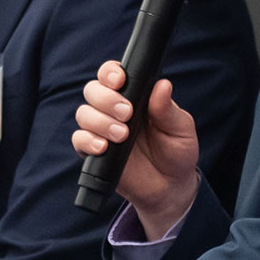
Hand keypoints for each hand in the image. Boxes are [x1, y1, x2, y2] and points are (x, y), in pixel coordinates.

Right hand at [72, 60, 200, 236]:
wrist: (170, 186)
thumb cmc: (177, 151)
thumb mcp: (180, 128)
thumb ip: (167, 109)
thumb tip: (163, 85)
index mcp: (134, 95)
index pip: (113, 74)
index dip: (110, 72)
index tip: (120, 80)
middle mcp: (114, 109)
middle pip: (93, 90)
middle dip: (106, 99)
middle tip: (127, 114)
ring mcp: (102, 129)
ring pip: (84, 113)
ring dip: (100, 121)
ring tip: (122, 135)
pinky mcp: (94, 152)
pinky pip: (79, 140)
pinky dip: (87, 141)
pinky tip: (103, 147)